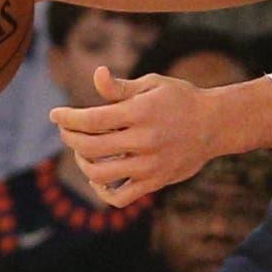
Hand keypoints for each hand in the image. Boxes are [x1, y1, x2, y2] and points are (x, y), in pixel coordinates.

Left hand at [51, 68, 231, 205]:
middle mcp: (145, 140)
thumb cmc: (180, 99)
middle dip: (70, 137)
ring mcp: (150, 164)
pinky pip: (120, 197)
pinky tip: (99, 177)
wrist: (216, 124)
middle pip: (90, 146)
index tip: (55, 115)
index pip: (92, 119)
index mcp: (141, 112)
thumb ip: (120, 87)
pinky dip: (102, 191)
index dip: (67, 118)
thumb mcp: (152, 85)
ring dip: (83, 162)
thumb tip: (96, 74)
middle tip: (67, 131)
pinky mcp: (156, 182)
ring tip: (83, 152)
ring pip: (100, 173)